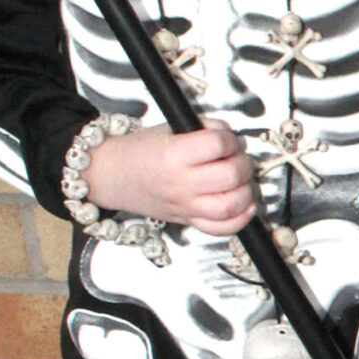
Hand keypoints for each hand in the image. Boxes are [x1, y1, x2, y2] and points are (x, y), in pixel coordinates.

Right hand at [83, 121, 257, 235]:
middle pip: (230, 176)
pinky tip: (245, 205)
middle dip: (243, 162)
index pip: (218, 145)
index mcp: (173, 156)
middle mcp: (180, 184)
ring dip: (246, 190)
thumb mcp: (168, 129)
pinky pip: (221, 229)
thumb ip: (203, 129)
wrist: (113, 176)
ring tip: (241, 179)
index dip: (230, 138)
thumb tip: (231, 135)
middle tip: (238, 157)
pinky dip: (240, 219)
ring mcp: (185, 206)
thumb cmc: (139, 152)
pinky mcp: (187, 220)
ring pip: (230, 205)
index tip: (229, 139)